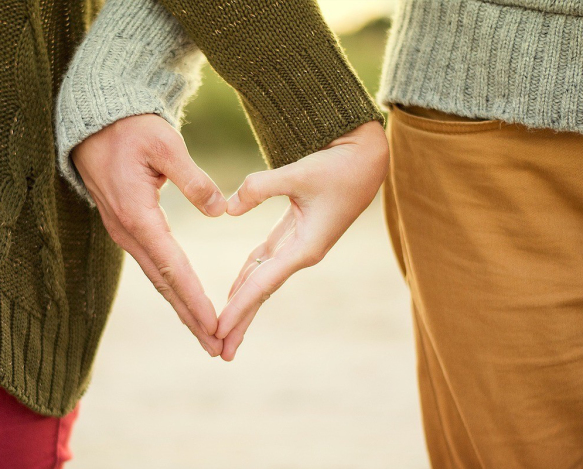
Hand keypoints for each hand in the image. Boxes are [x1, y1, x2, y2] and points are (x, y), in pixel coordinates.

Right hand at [71, 114, 226, 355]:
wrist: (94, 123)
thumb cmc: (130, 129)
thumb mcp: (165, 144)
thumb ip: (193, 179)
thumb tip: (220, 210)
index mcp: (138, 215)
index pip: (172, 266)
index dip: (195, 298)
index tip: (215, 324)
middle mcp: (128, 231)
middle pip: (164, 284)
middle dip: (190, 317)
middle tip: (216, 347)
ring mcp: (124, 232)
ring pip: (157, 278)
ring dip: (181, 307)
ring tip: (206, 333)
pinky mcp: (126, 227)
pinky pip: (152, 265)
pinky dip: (171, 287)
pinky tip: (185, 300)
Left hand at [216, 120, 389, 360]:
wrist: (366, 158)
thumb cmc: (339, 166)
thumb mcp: (299, 173)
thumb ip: (260, 188)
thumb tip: (227, 209)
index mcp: (305, 248)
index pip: (263, 284)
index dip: (238, 308)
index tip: (218, 330)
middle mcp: (301, 253)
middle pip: (262, 293)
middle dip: (240, 321)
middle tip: (218, 351)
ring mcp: (298, 246)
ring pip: (262, 280)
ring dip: (242, 304)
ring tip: (222, 330)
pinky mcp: (295, 233)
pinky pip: (265, 261)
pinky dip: (248, 276)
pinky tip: (234, 291)